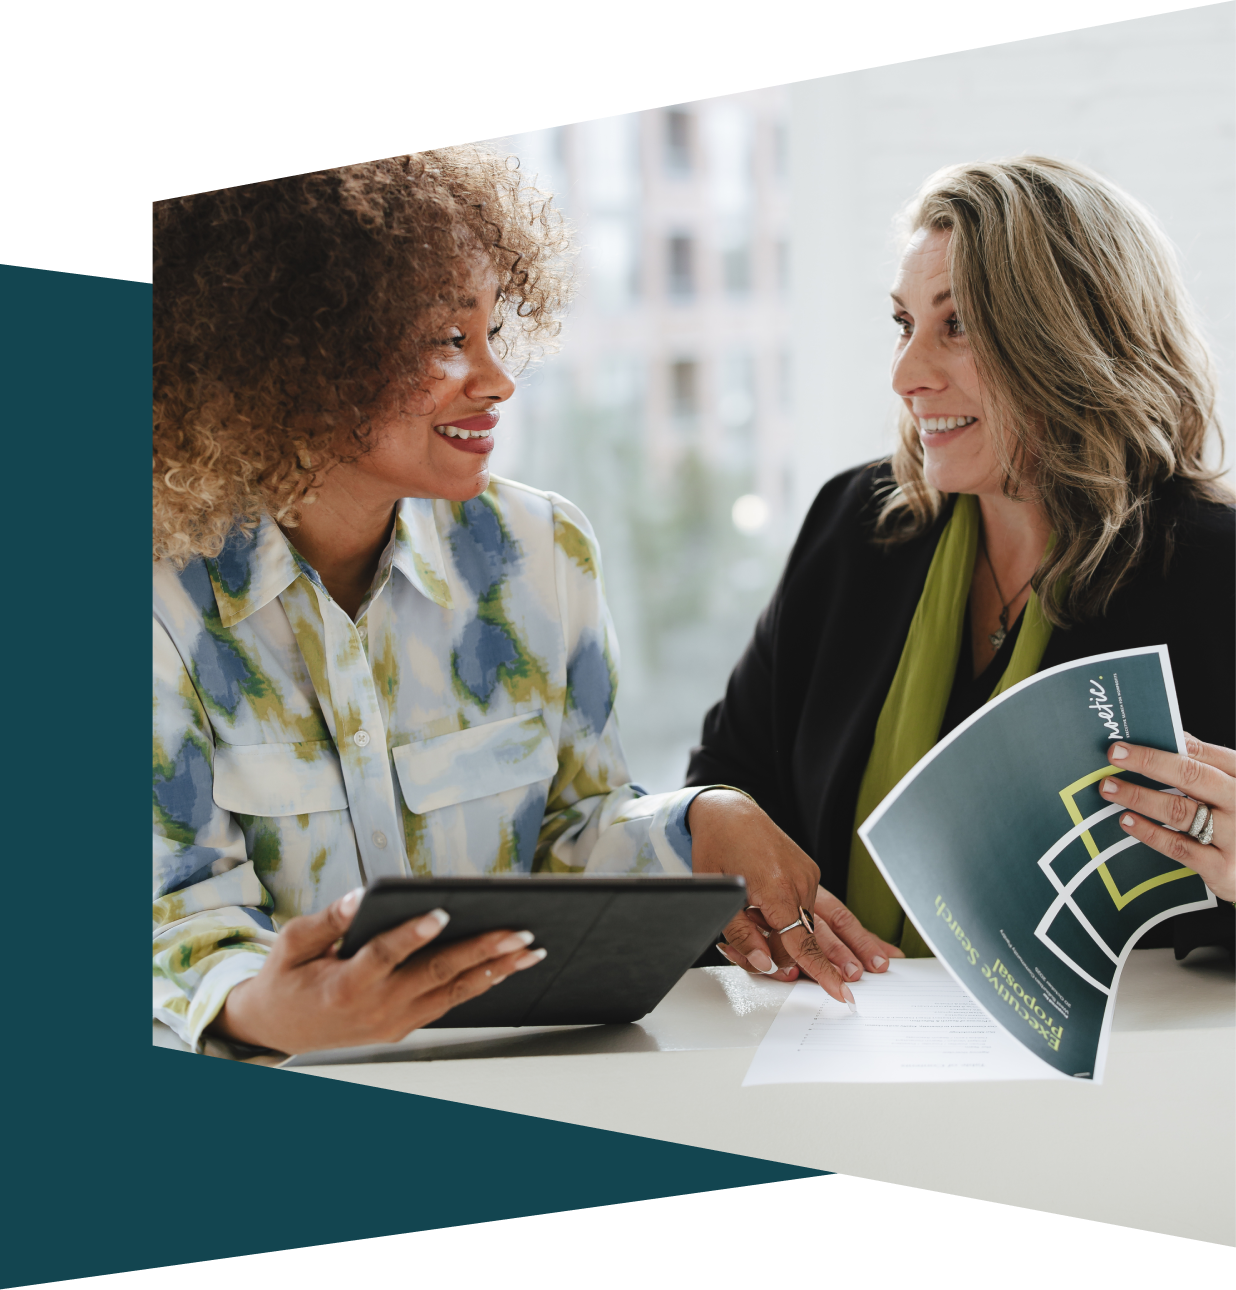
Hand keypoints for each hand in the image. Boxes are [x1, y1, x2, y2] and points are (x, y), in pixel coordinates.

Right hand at [210, 888, 547, 1053]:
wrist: (278, 1029)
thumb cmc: (287, 979)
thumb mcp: (292, 942)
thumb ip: (329, 919)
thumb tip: (361, 895)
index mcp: (346, 984)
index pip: (385, 955)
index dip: (413, 934)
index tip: (441, 912)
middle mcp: (376, 1007)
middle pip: (436, 974)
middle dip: (482, 950)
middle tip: (518, 931)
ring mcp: (394, 1022)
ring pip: (453, 992)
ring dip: (495, 969)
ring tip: (529, 949)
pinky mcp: (404, 1027)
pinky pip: (448, 1003)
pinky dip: (480, 983)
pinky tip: (506, 966)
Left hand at [688, 790, 903, 1004]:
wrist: (729, 812)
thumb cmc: (718, 848)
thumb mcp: (720, 895)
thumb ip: (742, 934)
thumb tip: (765, 962)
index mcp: (776, 889)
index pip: (801, 942)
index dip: (820, 971)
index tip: (839, 990)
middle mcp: (798, 881)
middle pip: (825, 931)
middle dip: (844, 960)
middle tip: (861, 982)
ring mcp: (807, 875)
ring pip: (831, 919)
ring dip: (855, 942)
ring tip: (881, 961)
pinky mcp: (809, 872)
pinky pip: (827, 904)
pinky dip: (843, 923)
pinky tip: (860, 937)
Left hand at [1099, 734, 1235, 902]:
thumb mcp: (1232, 787)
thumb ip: (1205, 765)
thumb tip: (1167, 739)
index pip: (1202, 754)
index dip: (1160, 748)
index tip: (1123, 745)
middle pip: (1192, 776)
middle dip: (1148, 763)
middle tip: (1113, 756)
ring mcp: (1235, 836)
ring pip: (1179, 811)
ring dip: (1139, 797)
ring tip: (1110, 788)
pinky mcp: (1223, 868)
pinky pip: (1179, 847)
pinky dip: (1149, 832)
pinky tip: (1126, 821)